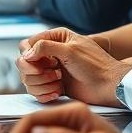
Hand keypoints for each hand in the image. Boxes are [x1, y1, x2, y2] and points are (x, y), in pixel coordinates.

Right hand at [16, 28, 130, 105]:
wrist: (108, 86)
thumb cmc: (94, 65)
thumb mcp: (70, 50)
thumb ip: (45, 47)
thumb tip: (26, 54)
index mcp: (55, 38)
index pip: (26, 44)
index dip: (28, 55)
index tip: (38, 63)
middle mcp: (50, 54)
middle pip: (23, 63)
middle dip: (35, 72)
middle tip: (53, 74)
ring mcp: (50, 71)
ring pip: (28, 79)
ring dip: (41, 84)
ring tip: (58, 83)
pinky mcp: (52, 86)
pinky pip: (36, 92)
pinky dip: (44, 94)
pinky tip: (58, 92)